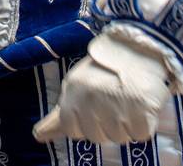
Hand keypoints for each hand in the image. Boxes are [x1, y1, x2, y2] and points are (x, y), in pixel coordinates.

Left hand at [32, 27, 182, 146]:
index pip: (72, 130)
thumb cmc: (108, 67)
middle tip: (116, 101)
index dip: (87, 123)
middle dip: (108, 124)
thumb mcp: (78, 83)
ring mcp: (117, 105)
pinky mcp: (141, 109)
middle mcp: (92, 99)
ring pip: (120, 138)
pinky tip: (142, 104)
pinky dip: (144, 124)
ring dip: (127, 124)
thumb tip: (38, 136)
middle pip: (98, 136)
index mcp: (73, 90)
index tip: (96, 107)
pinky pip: (140, 134)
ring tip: (130, 100)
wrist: (143, 44)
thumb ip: (59, 115)